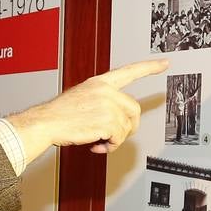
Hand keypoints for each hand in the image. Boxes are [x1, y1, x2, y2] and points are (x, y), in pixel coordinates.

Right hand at [6, 59, 168, 163]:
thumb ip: (102, 102)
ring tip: (98, 140)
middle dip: (128, 127)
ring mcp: (108, 105)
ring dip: (115, 139)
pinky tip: (96, 144)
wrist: (45, 122)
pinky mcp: (108, 121)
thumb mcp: (82, 97)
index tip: (164, 63)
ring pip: (127, 128)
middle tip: (114, 136)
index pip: (129, 71)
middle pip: (134, 110)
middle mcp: (107, 91)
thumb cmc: (59, 114)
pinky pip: (119, 139)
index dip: (149, 67)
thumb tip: (117, 120)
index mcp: (100, 82)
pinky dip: (109, 146)